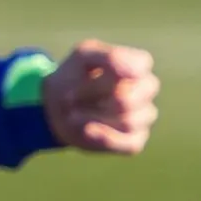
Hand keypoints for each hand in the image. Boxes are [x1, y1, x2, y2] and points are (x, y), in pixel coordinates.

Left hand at [42, 40, 158, 153]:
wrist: (55, 107)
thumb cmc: (73, 76)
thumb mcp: (83, 56)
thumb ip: (111, 57)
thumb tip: (138, 71)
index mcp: (138, 66)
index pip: (137, 68)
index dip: (104, 74)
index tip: (82, 73)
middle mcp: (146, 91)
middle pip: (127, 100)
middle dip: (91, 98)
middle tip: (70, 96)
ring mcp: (144, 116)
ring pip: (128, 122)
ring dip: (91, 117)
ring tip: (74, 112)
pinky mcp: (135, 140)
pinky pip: (128, 143)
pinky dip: (102, 137)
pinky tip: (86, 130)